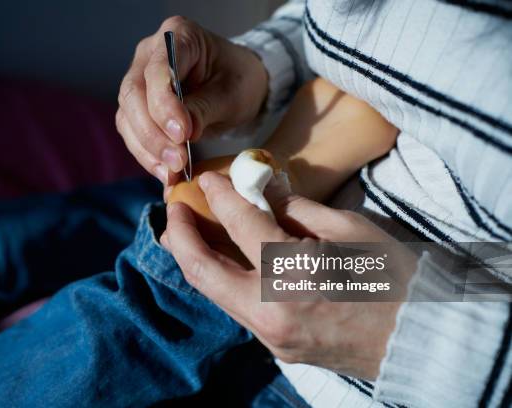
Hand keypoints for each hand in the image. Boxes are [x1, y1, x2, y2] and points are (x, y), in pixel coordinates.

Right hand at [116, 16, 268, 184]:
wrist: (238, 84)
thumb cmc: (239, 80)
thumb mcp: (233, 93)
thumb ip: (206, 108)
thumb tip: (182, 134)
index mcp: (177, 35)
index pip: (157, 70)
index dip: (164, 105)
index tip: (183, 135)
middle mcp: (149, 54)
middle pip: (133, 95)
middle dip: (153, 133)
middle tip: (177, 161)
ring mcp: (140, 80)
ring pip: (127, 117)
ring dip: (147, 149)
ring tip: (172, 173)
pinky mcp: (139, 107)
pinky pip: (133, 133)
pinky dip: (147, 155)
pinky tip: (165, 172)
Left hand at [161, 172, 411, 379]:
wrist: (417, 339)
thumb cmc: (392, 277)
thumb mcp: (349, 228)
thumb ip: (295, 209)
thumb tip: (261, 192)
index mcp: (293, 271)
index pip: (240, 223)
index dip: (219, 196)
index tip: (207, 180)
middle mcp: (270, 308)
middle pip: (202, 269)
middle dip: (180, 235)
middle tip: (173, 210)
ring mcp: (269, 335)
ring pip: (214, 292)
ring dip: (194, 259)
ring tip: (181, 235)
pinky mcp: (275, 347)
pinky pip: (236, 307)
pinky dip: (221, 280)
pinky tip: (219, 261)